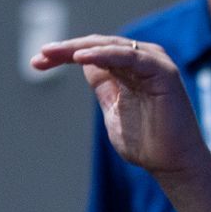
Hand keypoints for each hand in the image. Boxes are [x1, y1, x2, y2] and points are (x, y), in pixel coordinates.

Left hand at [31, 36, 207, 178]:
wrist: (173, 165)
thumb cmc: (147, 144)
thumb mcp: (113, 111)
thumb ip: (103, 87)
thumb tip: (85, 65)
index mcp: (129, 70)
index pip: (91, 54)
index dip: (63, 55)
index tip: (37, 62)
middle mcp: (141, 61)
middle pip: (97, 46)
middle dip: (65, 49)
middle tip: (39, 55)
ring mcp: (153, 64)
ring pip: (110, 46)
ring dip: (79, 48)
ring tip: (54, 53)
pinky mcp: (162, 72)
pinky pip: (129, 56)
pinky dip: (105, 54)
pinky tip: (81, 58)